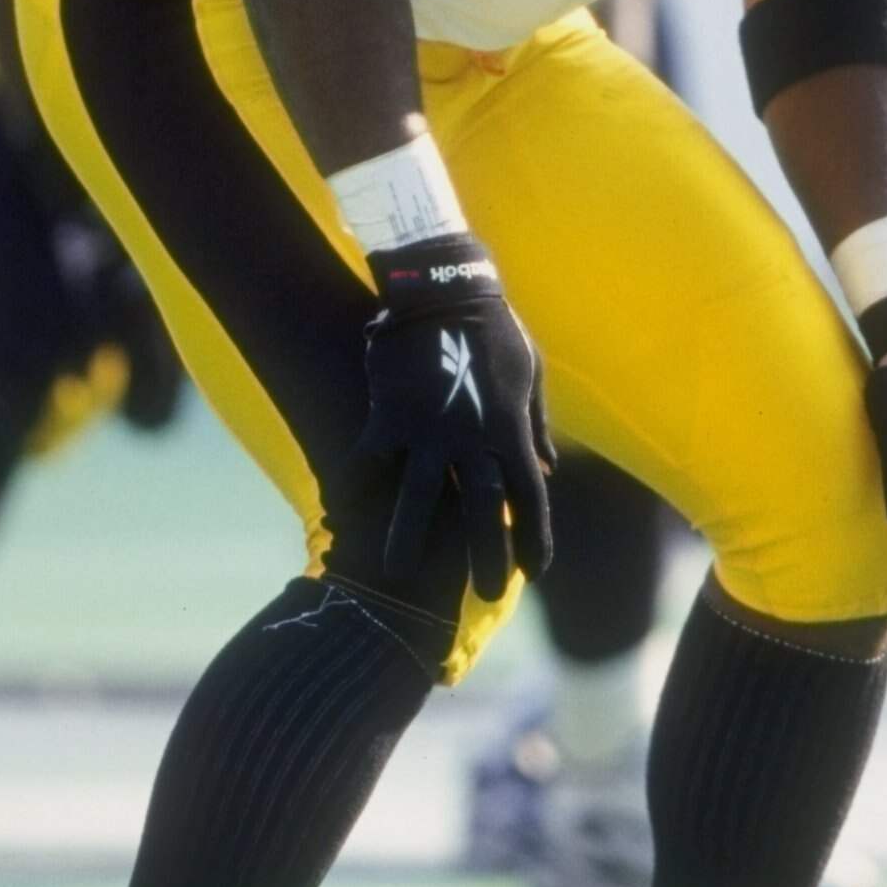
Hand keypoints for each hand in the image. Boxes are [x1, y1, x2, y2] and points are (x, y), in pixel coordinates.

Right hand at [348, 236, 553, 601]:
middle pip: (482, 509)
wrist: (445, 289)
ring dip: (409, 538)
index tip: (536, 572)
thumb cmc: (495, 330)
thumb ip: (536, 425)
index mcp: (511, 428)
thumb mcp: (530, 374)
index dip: (535, 536)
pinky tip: (339, 513)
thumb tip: (546, 468)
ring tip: (396, 575)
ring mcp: (428, 430)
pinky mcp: (389, 414)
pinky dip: (355, 485)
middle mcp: (473, 438)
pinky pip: (370, 459)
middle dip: (486, 555)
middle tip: (488, 596)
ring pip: (419, 497)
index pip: (530, 496)